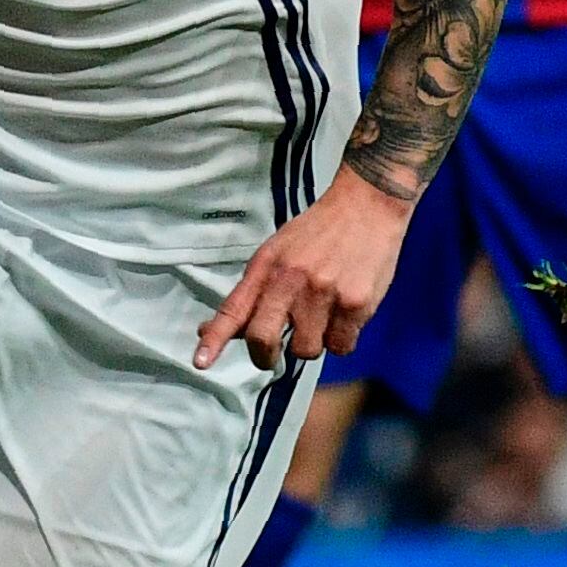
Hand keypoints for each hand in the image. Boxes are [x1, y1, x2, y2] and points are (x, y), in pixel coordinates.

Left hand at [198, 175, 414, 371]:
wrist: (366, 205)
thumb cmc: (317, 232)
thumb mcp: (277, 253)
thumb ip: (251, 293)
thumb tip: (213, 329)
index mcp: (267, 267)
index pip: (234, 308)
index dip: (216, 338)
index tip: (200, 362)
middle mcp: (291, 281)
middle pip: (263, 338)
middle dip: (264, 356)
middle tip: (272, 355)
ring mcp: (324, 294)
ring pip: (306, 350)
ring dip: (313, 341)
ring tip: (324, 314)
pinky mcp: (356, 304)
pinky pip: (341, 346)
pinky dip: (342, 338)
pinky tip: (346, 312)